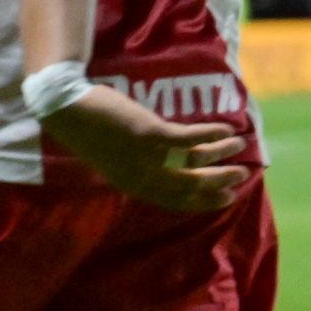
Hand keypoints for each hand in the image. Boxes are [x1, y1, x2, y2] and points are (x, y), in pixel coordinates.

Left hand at [40, 85, 252, 211]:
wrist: (67, 109)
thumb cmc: (87, 130)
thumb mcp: (111, 158)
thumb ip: (136, 167)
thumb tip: (164, 164)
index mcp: (134, 186)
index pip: (176, 201)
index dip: (204, 200)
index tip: (225, 197)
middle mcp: (144, 177)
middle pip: (193, 185)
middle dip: (221, 181)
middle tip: (242, 176)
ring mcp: (149, 157)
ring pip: (197, 162)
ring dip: (222, 155)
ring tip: (241, 147)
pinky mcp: (152, 135)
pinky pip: (191, 138)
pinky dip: (212, 134)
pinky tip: (226, 129)